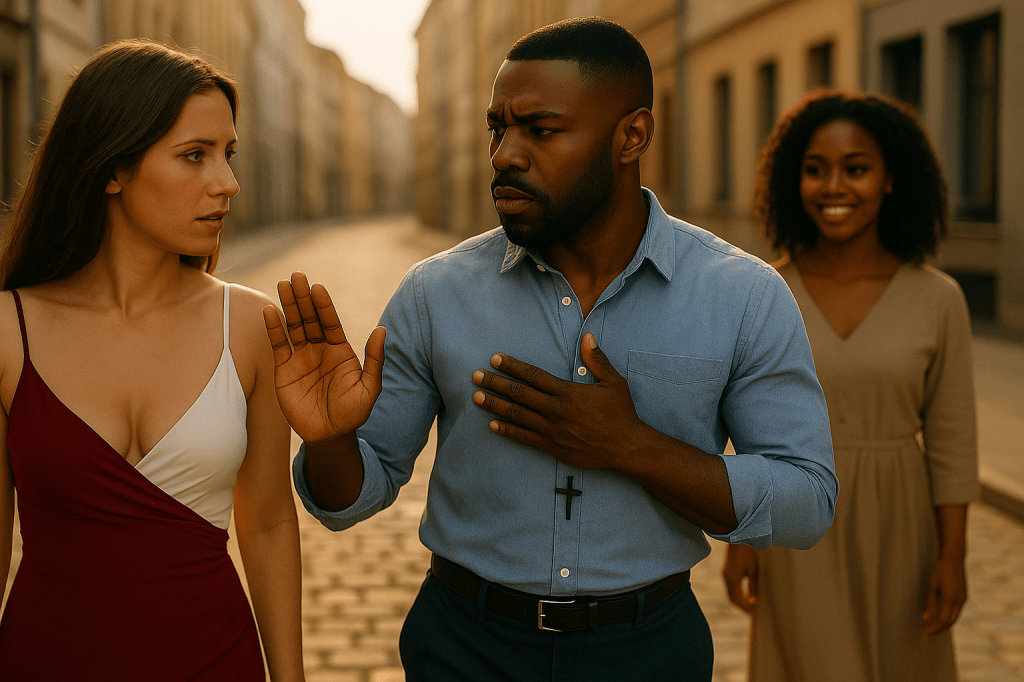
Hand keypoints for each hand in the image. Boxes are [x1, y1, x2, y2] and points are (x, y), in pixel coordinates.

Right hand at [263, 272, 385, 443]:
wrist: (330, 435)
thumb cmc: (353, 412)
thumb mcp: (369, 387)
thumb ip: (374, 359)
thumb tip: (382, 330)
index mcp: (340, 349)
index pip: (330, 321)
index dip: (324, 305)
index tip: (318, 288)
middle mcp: (320, 348)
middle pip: (310, 318)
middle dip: (303, 298)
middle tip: (297, 276)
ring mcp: (301, 357)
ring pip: (293, 326)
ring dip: (288, 305)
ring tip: (283, 284)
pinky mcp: (284, 369)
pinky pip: (278, 345)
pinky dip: (273, 329)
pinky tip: (270, 311)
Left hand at [471, 333, 642, 469]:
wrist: (626, 447)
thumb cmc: (621, 413)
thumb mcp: (614, 383)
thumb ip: (597, 360)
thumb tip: (587, 336)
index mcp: (568, 392)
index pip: (533, 375)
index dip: (512, 366)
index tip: (495, 359)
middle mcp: (556, 410)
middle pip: (519, 394)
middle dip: (495, 383)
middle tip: (475, 376)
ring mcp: (552, 430)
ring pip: (517, 415)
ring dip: (495, 405)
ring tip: (476, 397)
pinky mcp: (552, 446)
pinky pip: (524, 437)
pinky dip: (507, 431)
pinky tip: (492, 424)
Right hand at [723, 543, 757, 612]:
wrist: (739, 537)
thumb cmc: (749, 553)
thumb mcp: (754, 571)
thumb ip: (753, 586)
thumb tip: (754, 600)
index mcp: (733, 579)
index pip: (737, 600)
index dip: (745, 608)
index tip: (753, 613)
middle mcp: (727, 578)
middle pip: (732, 598)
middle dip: (742, 606)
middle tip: (753, 612)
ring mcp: (725, 574)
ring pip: (731, 593)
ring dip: (740, 600)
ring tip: (751, 604)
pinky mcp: (727, 571)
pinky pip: (731, 586)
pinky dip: (738, 593)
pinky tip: (747, 594)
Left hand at [922, 556, 966, 634]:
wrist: (954, 559)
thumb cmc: (940, 571)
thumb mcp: (932, 586)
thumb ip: (930, 603)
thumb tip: (925, 618)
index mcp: (951, 599)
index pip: (942, 620)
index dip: (934, 628)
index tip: (925, 633)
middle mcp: (959, 601)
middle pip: (949, 621)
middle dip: (939, 629)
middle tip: (927, 633)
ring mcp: (963, 599)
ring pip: (954, 617)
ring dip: (944, 624)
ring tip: (932, 628)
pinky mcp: (963, 596)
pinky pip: (956, 611)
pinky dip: (948, 617)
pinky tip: (940, 618)